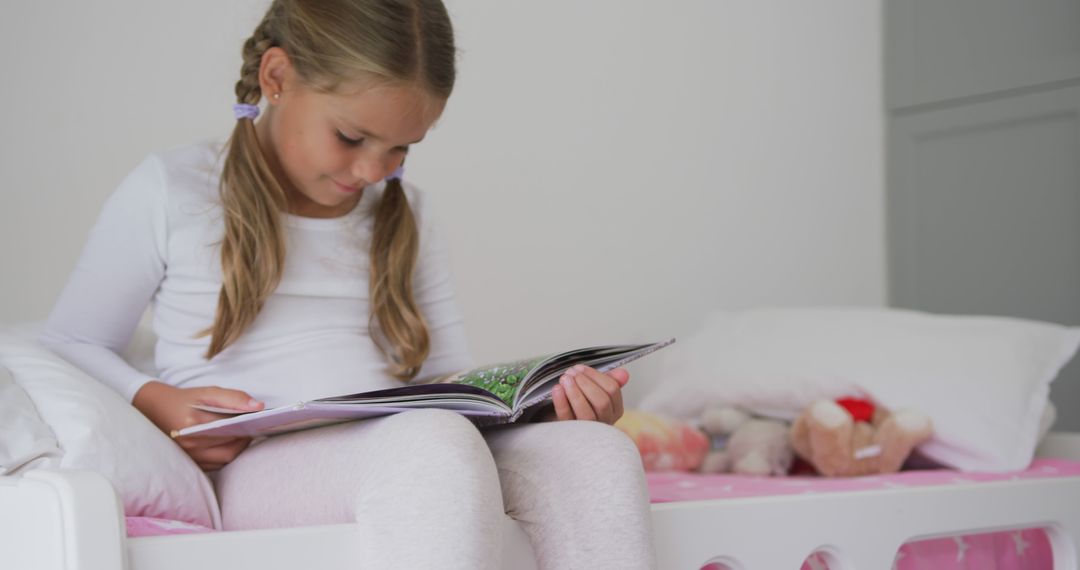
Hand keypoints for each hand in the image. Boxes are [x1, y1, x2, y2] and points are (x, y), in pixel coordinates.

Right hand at [132, 381, 263, 470]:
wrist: (155, 411)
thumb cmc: (185, 401)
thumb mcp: (207, 392)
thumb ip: (234, 398)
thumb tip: (259, 407)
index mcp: (193, 423)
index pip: (231, 430)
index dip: (248, 427)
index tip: (257, 420)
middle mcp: (189, 443)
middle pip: (230, 448)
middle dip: (245, 438)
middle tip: (251, 427)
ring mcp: (189, 456)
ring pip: (225, 458)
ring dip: (237, 448)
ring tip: (242, 434)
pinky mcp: (190, 464)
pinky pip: (216, 464)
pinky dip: (226, 454)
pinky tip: (229, 442)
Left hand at [548, 365, 628, 424]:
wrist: (565, 425)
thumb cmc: (583, 403)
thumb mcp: (597, 390)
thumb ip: (610, 380)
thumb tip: (623, 373)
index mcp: (615, 409)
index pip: (612, 390)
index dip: (597, 376)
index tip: (581, 368)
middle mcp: (605, 421)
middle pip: (602, 402)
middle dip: (586, 383)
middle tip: (572, 373)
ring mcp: (588, 430)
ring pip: (586, 413)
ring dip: (575, 392)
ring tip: (565, 379)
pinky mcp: (570, 433)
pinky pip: (567, 417)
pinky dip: (561, 401)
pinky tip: (557, 389)